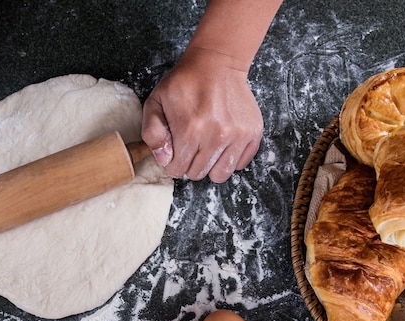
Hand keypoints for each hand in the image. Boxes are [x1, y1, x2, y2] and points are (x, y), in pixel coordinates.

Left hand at [142, 48, 263, 182]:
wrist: (216, 62)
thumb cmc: (183, 83)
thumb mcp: (155, 102)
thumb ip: (152, 134)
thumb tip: (165, 160)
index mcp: (189, 130)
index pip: (177, 170)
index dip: (172, 163)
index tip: (175, 150)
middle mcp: (216, 135)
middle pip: (197, 173)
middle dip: (190, 164)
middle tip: (190, 145)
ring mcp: (237, 135)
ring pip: (220, 175)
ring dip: (210, 165)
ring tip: (206, 148)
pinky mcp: (252, 132)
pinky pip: (239, 165)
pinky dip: (229, 159)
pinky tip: (221, 143)